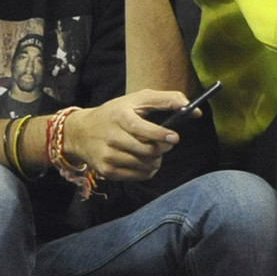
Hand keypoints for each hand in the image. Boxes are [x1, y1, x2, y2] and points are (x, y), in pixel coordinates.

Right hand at [59, 89, 190, 180]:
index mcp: (119, 116)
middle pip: (147, 151)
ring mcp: (108, 156)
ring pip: (145, 165)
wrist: (81, 132)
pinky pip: (138, 176)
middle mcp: (111, 137)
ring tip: (153, 151)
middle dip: (162, 149)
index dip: (160, 135)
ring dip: (156, 160)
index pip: (142, 129)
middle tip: (166, 143)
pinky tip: (144, 160)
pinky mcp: (107, 171)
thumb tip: (195, 110)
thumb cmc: (116, 113)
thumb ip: (167, 100)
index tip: (175, 137)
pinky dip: (147, 170)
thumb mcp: (137, 99)